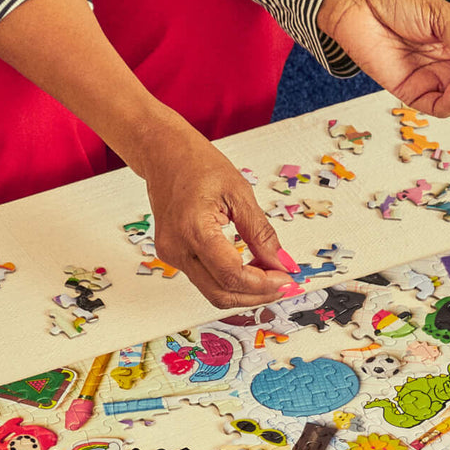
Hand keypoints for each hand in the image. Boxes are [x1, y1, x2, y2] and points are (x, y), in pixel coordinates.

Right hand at [138, 120, 300, 309]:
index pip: (231, 275)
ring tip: (270, 276)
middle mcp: (177, 248)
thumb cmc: (196, 164)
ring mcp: (171, 255)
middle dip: (257, 295)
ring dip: (245, 291)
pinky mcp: (173, 256)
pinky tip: (250, 269)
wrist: (164, 154)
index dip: (263, 283)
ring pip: (214, 292)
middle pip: (221, 294)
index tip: (286, 278)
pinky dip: (231, 281)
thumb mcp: (240, 192)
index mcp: (192, 229)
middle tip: (283, 284)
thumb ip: (261, 232)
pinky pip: (206, 280)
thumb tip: (280, 262)